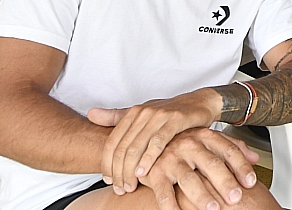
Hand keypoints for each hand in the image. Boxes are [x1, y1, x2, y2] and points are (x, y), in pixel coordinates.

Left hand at [89, 90, 216, 194]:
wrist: (200, 103)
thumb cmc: (170, 113)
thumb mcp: (143, 114)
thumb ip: (117, 117)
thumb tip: (90, 114)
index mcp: (133, 113)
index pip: (112, 142)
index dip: (107, 164)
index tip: (108, 180)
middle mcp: (143, 113)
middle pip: (122, 148)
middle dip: (118, 172)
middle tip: (119, 189)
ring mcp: (159, 116)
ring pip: (136, 147)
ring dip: (130, 170)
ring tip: (130, 186)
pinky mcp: (175, 120)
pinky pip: (157, 142)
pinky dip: (148, 159)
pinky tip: (143, 173)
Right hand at [137, 128, 259, 209]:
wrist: (151, 142)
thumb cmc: (185, 144)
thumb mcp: (210, 140)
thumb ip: (233, 148)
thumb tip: (256, 158)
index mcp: (206, 137)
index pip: (229, 151)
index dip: (241, 166)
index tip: (251, 182)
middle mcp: (190, 145)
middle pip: (211, 165)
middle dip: (225, 182)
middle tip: (235, 198)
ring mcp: (172, 158)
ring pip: (189, 179)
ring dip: (201, 196)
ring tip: (212, 208)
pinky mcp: (155, 172)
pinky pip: (163, 191)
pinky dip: (171, 205)